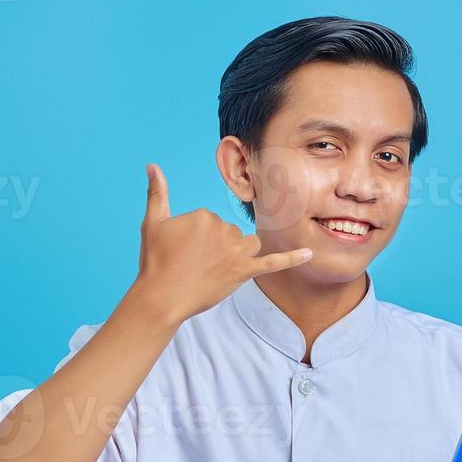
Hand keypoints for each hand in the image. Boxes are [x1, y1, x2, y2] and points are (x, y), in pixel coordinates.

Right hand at [130, 163, 312, 322]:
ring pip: (248, 244)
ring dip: (238, 254)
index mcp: (204, 215)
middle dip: (217, 248)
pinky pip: (272, 262)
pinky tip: (309, 254)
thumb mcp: (153, 223)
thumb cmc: (155, 261)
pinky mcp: (243, 272)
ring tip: (216, 269)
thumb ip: (157, 192)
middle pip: (231, 233)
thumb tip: (152, 164)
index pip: (211, 221)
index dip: (198, 240)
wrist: (161, 297)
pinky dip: (292, 258)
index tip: (184, 253)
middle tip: (194, 265)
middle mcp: (223, 229)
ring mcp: (235, 252)